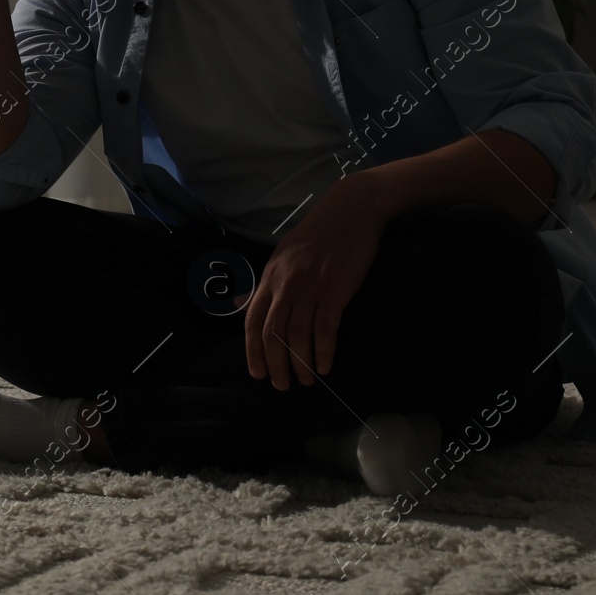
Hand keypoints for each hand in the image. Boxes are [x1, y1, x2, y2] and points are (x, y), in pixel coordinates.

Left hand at [233, 176, 389, 389]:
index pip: (252, 319)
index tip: (257, 372)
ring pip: (298, 335)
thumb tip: (244, 303)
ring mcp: (311, 286)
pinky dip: (324, 351)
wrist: (351, 209)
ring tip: (306, 380)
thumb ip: (268, 283)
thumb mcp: (284, 254)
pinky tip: (326, 366)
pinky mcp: (336, 289)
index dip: (252, 350)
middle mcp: (286, 283)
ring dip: (301, 363)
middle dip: (275, 364)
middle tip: (282, 385)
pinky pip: (325, 328)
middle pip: (272, 333)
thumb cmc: (319, 233)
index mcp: (271, 275)